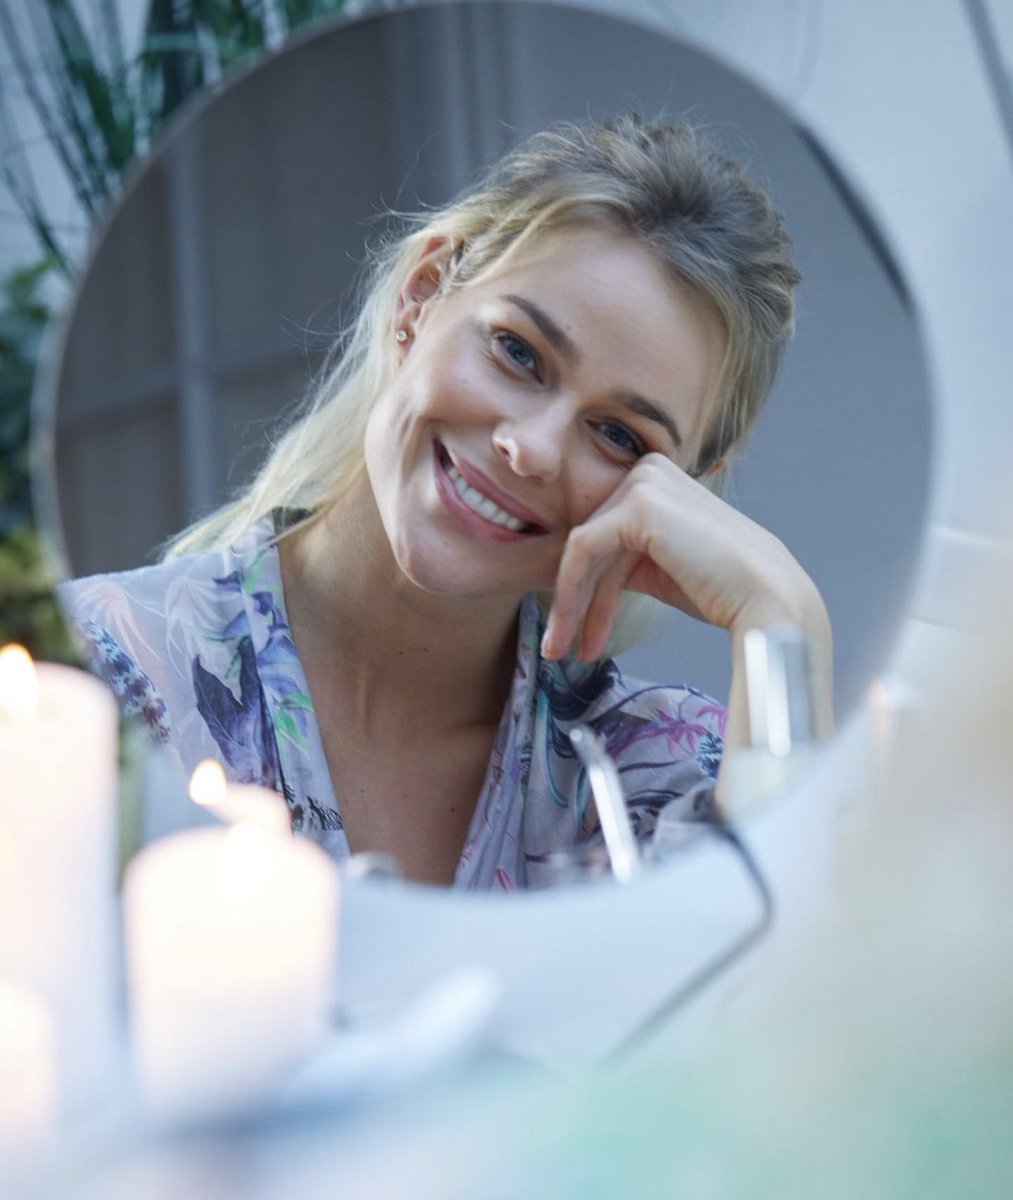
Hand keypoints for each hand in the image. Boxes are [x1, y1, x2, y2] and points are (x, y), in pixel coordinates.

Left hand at [541, 453, 826, 662]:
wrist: (766, 598)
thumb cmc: (723, 590)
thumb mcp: (660, 568)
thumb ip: (622, 562)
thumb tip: (575, 582)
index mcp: (657, 481)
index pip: (604, 535)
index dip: (584, 588)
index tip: (574, 634)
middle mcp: (648, 471)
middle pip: (590, 543)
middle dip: (574, 601)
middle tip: (559, 648)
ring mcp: (643, 483)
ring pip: (582, 551)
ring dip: (569, 606)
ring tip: (563, 650)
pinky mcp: (637, 505)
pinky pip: (582, 551)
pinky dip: (571, 594)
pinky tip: (574, 632)